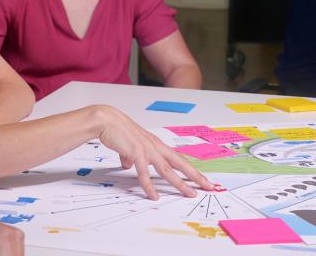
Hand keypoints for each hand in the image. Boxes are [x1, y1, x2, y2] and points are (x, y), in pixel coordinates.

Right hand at [93, 105, 213, 199]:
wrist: (106, 120)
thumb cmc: (116, 130)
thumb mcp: (128, 145)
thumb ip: (130, 156)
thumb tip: (128, 166)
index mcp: (155, 144)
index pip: (178, 158)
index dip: (190, 169)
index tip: (202, 179)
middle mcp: (155, 146)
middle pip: (180, 164)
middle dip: (195, 176)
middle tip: (209, 186)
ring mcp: (147, 150)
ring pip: (168, 170)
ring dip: (180, 183)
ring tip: (190, 194)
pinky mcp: (136, 153)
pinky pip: (144, 174)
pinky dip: (149, 186)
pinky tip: (154, 196)